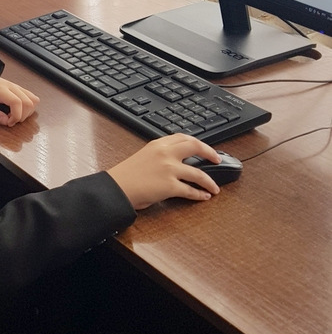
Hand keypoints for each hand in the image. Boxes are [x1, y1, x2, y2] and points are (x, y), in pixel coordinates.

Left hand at [0, 65, 39, 126]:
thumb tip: (6, 122)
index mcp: (1, 90)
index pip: (17, 102)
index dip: (16, 116)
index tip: (8, 122)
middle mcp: (13, 87)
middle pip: (29, 103)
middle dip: (22, 116)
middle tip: (10, 120)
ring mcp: (18, 87)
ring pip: (34, 100)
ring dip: (27, 112)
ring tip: (14, 115)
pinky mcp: (20, 89)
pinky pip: (32, 98)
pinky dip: (29, 107)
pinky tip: (18, 110)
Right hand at [106, 133, 221, 209]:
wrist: (116, 188)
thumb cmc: (125, 175)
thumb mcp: (143, 156)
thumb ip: (160, 156)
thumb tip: (174, 163)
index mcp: (158, 144)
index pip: (183, 137)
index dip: (198, 143)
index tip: (205, 148)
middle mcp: (165, 153)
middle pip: (195, 147)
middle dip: (210, 153)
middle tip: (217, 160)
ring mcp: (169, 169)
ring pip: (198, 173)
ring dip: (210, 181)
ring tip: (215, 187)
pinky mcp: (170, 186)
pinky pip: (191, 190)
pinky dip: (200, 194)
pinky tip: (204, 196)